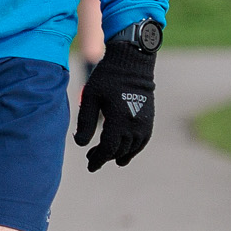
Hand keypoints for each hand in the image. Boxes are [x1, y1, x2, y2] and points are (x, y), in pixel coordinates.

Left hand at [74, 37, 155, 169]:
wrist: (132, 63)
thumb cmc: (107, 78)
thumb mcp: (90, 98)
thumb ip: (85, 122)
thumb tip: (80, 144)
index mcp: (118, 120)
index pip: (108, 148)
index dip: (98, 160)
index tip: (90, 166)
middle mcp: (134, 124)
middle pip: (119, 150)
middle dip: (105, 157)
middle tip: (91, 158)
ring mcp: (144, 123)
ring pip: (132, 148)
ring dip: (119, 155)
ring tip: (107, 157)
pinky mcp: (149, 119)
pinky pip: (142, 141)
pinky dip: (133, 149)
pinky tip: (124, 152)